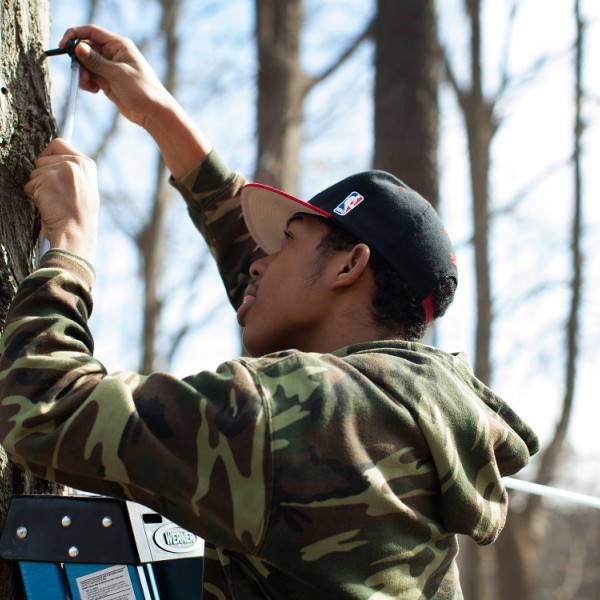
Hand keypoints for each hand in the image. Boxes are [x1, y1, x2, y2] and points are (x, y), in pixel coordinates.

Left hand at [25, 138, 98, 264]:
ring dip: (39, 187)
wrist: (77, 233)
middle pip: (43, 158)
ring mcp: (62, 169)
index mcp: (87, 164)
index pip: (59, 144)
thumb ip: (72, 171)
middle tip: (56, 193)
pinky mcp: (47, 179)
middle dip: (43, 175)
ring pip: (35, 172)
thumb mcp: (85, 188)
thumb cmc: (79, 216)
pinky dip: (34, 196)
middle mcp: (75, 162)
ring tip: (55, 201)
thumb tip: (52, 161)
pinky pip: (30, 184)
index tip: (48, 169)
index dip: (49, 155)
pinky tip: (48, 205)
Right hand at [59, 25, 171, 129]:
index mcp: (118, 45)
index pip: (91, 32)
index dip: (75, 36)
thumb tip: (78, 47)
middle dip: (79, 61)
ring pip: (86, 65)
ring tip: (89, 87)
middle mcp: (113, 54)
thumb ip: (96, 61)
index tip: (63, 47)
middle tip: (80, 76)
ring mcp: (110, 68)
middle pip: (86, 49)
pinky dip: (88, 83)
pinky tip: (94, 91)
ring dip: (83, 74)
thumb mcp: (118, 74)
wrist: (153, 112)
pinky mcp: (108, 81)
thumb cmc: (142, 90)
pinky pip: (91, 77)